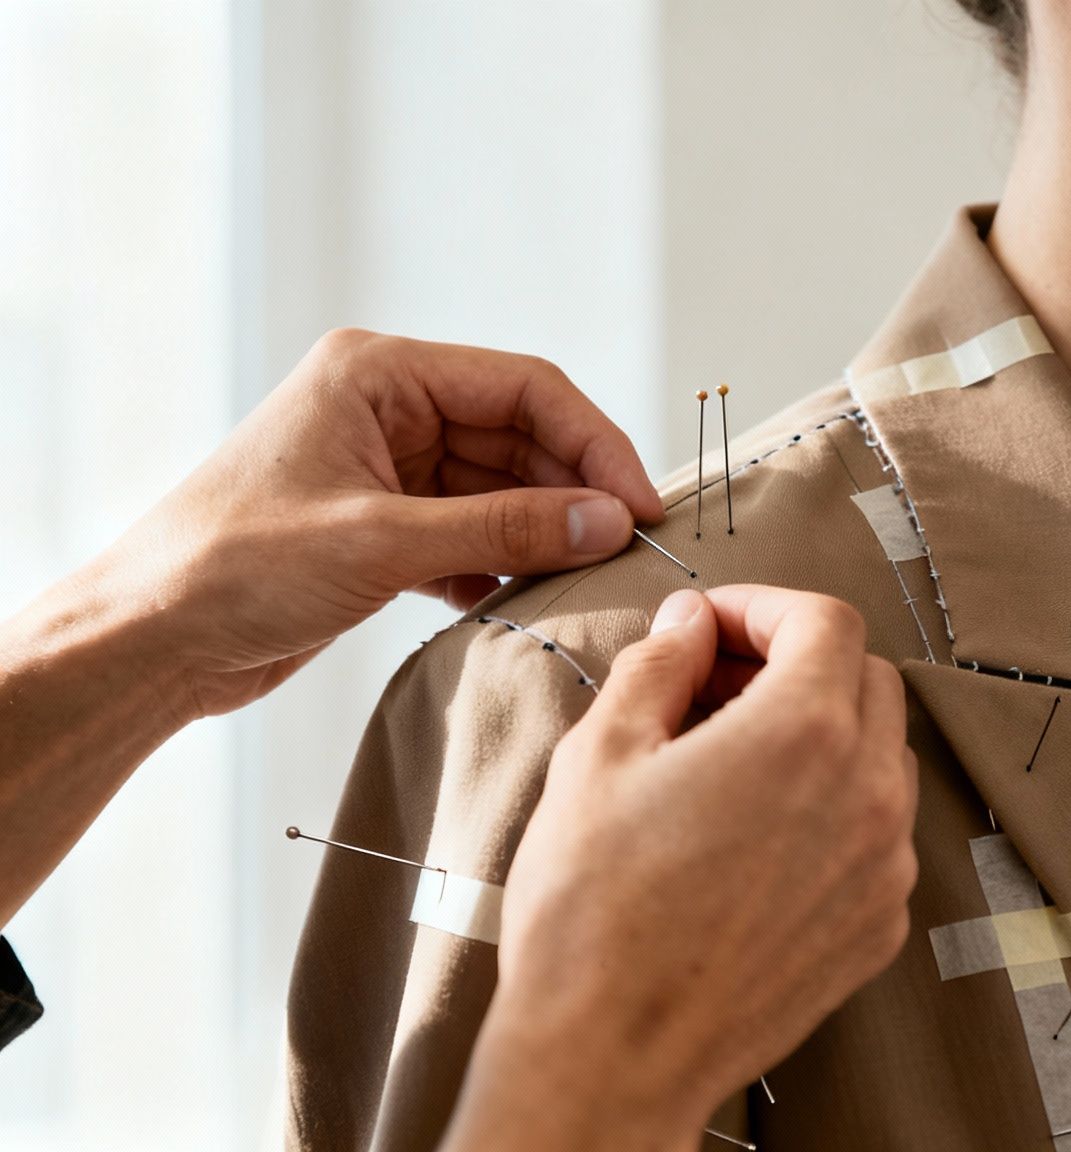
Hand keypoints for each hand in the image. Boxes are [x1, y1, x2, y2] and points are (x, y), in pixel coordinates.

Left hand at [96, 327, 664, 717]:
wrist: (148, 642)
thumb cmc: (234, 569)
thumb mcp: (382, 544)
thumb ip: (503, 528)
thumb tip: (607, 520)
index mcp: (378, 373)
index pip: (524, 387)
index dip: (595, 442)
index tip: (641, 504)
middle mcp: (387, 407)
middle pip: (521, 436)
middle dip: (575, 491)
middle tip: (629, 549)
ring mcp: (386, 468)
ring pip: (501, 488)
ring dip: (542, 533)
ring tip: (585, 579)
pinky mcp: (383, 527)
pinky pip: (473, 531)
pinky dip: (503, 563)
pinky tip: (524, 597)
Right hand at [444, 587, 918, 1150]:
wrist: (613, 1056)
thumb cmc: (592, 909)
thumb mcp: (600, 756)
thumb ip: (659, 665)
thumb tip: (691, 623)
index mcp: (806, 732)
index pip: (827, 621)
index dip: (765, 607)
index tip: (711, 626)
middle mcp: (870, 792)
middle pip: (868, 679)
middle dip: (797, 662)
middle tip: (713, 685)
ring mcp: (886, 865)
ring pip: (881, 756)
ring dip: (820, 734)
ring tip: (727, 760)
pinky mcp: (881, 924)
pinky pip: (877, 834)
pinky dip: (831, 809)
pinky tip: (753, 835)